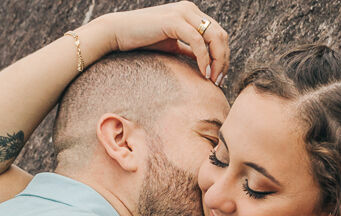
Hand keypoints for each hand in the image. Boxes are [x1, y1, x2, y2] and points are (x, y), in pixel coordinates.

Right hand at [85, 2, 229, 83]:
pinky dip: (204, 59)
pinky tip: (203, 73)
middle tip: (219, 81)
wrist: (118, 32)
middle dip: (223, 59)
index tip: (219, 76)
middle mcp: (190, 9)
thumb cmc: (142, 40)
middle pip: (221, 34)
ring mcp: (183, 12)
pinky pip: (197, 41)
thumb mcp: (171, 45)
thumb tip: (205, 63)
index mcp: (191, 13)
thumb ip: (189, 50)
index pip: (218, 33)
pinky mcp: (174, 21)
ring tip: (213, 79)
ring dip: (217, 60)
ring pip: (213, 36)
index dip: (223, 55)